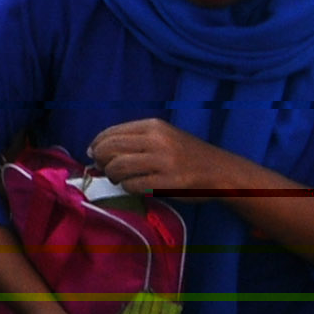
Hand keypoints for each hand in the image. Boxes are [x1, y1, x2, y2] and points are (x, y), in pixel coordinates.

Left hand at [84, 117, 243, 199]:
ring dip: (112, 175)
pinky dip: (127, 187)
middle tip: (104, 169)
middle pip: (110, 149)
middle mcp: (157, 140)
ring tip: (118, 179)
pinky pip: (133, 185)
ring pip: (119, 167)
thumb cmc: (187, 155)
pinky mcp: (168, 181)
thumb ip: (135, 140)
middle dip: (101, 160)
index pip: (111, 132)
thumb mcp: (163, 137)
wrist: (220, 171)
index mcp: (153, 125)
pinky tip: (133, 187)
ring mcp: (163, 161)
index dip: (97, 144)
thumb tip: (97, 150)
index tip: (93, 153)